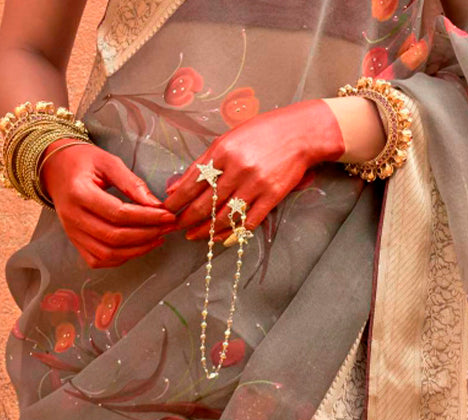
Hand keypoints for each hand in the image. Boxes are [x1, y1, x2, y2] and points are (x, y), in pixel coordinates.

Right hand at [40, 138, 176, 268]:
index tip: (167, 215)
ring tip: (157, 238)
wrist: (55, 169)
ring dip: (137, 250)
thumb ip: (131, 182)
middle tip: (167, 228)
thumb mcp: (107, 161)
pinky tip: (138, 247)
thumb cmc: (83, 162)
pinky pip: (99, 260)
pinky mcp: (75, 242)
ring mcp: (72, 233)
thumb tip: (156, 204)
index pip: (118, 213)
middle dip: (146, 235)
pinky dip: (121, 258)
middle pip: (114, 237)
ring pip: (108, 254)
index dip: (146, 217)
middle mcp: (72, 217)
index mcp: (78, 193)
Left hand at [163, 99, 344, 240]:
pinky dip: (232, 233)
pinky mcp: (271, 197)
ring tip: (194, 236)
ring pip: (225, 217)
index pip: (192, 183)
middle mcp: (238, 169)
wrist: (300, 133)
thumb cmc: (262, 133)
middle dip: (187, 219)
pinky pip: (248, 222)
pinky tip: (220, 239)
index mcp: (223, 151)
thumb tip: (176, 187)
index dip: (177, 201)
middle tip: (176, 228)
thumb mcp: (228, 139)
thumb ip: (203, 163)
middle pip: (206, 204)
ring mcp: (256, 185)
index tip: (166, 211)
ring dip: (206, 230)